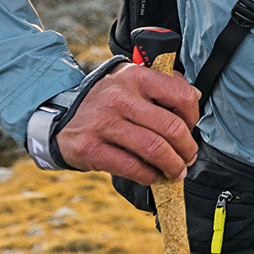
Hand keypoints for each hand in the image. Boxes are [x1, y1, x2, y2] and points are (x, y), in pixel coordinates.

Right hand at [53, 62, 200, 184]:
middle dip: (187, 148)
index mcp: (135, 77)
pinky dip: (150, 175)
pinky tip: (154, 175)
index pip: (181, 96)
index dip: (193, 116)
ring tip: (176, 170)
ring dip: (173, 165)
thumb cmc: (106, 98)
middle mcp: (119, 98)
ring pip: (154, 149)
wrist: (60, 113)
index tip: (191, 127)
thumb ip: (163, 84)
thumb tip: (194, 97)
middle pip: (171, 128)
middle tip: (189, 157)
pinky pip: (131, 167)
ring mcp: (104, 124)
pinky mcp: (91, 148)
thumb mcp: (131, 79)